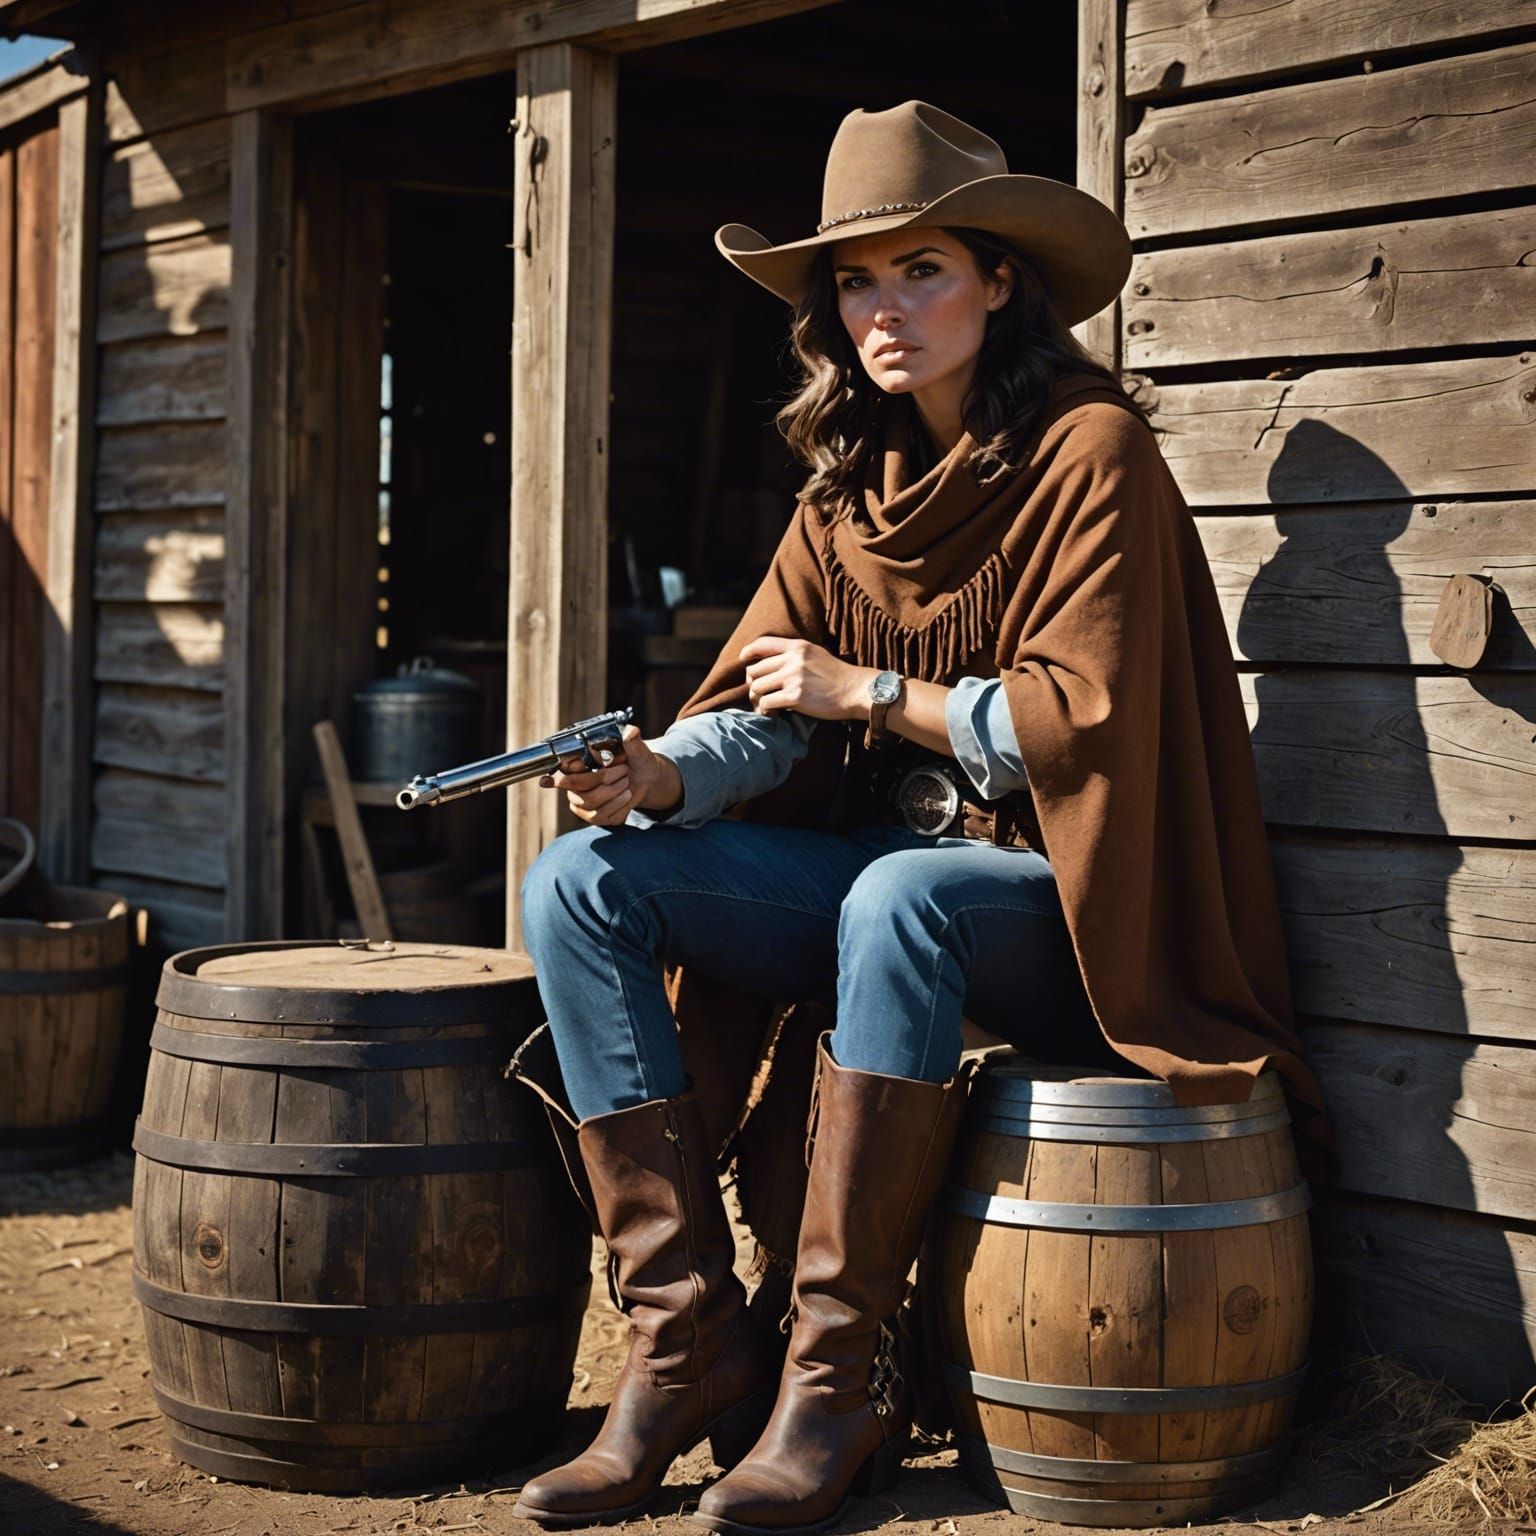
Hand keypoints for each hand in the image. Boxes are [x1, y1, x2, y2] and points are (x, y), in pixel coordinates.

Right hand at [537, 724, 668, 826]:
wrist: (647, 780)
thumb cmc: (637, 762)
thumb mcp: (637, 750)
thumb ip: (632, 741)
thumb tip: (630, 731)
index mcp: (578, 764)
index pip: (562, 769)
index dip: (559, 774)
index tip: (551, 779)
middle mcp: (575, 784)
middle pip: (577, 786)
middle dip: (604, 778)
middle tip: (623, 771)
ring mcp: (583, 803)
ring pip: (590, 802)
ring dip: (613, 792)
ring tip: (626, 783)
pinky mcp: (594, 817)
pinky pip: (601, 816)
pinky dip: (618, 806)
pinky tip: (625, 797)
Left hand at [740, 636, 873, 721]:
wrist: (856, 690)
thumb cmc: (838, 676)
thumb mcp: (816, 654)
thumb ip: (795, 654)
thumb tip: (773, 662)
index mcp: (797, 647)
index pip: (762, 644)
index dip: (748, 652)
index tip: (744, 660)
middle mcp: (793, 660)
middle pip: (755, 670)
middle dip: (753, 684)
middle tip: (760, 694)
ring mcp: (793, 678)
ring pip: (757, 687)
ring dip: (757, 699)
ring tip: (765, 706)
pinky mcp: (795, 697)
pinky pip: (767, 703)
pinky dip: (766, 711)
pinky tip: (773, 714)